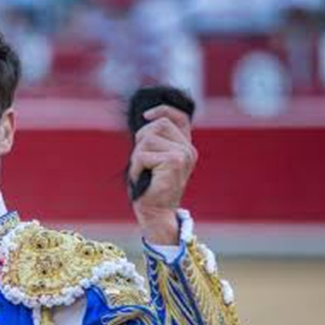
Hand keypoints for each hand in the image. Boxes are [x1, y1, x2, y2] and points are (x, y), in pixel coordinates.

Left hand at [128, 105, 197, 243]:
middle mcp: (188, 149)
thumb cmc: (150, 188)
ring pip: (148, 138)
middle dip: (141, 140)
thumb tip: (145, 119)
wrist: (156, 213)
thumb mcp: (152, 160)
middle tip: (141, 162)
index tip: (146, 115)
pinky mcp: (175, 162)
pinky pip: (143, 154)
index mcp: (185, 147)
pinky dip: (136, 167)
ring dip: (137, 156)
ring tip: (142, 172)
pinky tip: (141, 179)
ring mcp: (183, 154)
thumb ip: (155, 142)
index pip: (180, 117)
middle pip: (158, 124)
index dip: (163, 110)